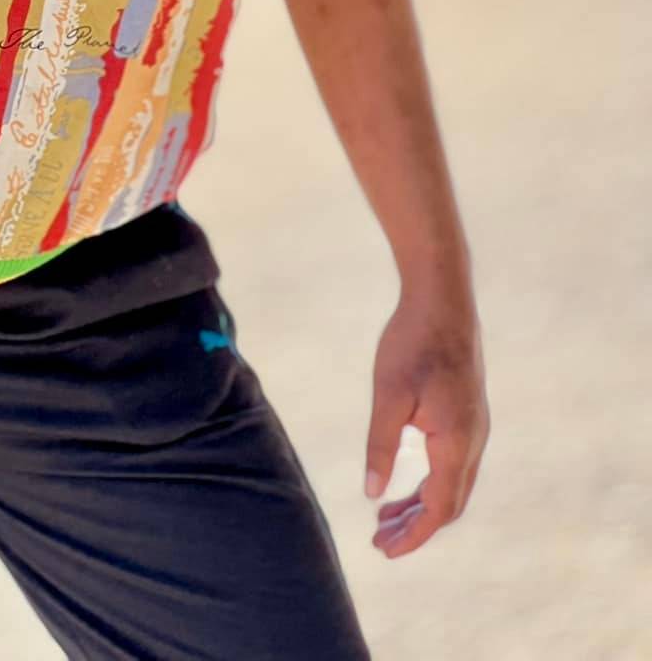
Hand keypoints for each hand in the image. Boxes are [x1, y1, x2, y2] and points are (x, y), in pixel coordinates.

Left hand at [365, 288, 488, 558]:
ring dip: (422, 505)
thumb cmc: (412, 342)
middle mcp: (473, 440)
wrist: (442, 298)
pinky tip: (406, 478)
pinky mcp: (468, 413)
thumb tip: (373, 493)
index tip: (384, 550)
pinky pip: (454, 463)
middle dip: (415, 526)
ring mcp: (475, 427)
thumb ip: (381, 446)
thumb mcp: (388, 395)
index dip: (413, 535)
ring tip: (386, 516)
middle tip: (379, 540)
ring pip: (453, 484)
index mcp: (455, 442)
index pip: (438, 509)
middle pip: (448, 503)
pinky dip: (431, 481)